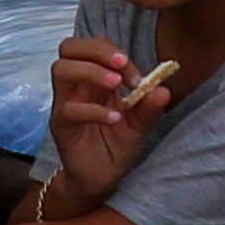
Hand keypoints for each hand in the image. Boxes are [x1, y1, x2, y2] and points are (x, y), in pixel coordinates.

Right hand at [42, 31, 178, 213]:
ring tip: (116, 86)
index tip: (137, 75)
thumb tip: (164, 89)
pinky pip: (69, 108)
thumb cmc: (116, 146)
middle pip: (69, 47)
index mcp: (94, 78)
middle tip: (121, 67)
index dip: (114, 51)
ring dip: (91, 72)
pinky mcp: (61, 125)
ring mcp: (65, 103)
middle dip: (97, 50)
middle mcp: (76, 86)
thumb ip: (149, 107)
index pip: (94, 45)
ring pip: (61, 70)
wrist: (101, 179)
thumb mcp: (139, 126)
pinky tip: (113, 118)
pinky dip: (93, 109)